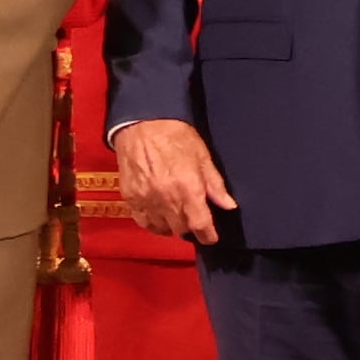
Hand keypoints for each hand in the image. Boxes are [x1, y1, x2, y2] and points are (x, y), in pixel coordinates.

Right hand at [116, 118, 231, 243]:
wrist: (143, 122)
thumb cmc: (174, 134)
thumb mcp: (202, 156)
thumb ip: (215, 184)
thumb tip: (228, 205)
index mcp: (188, 187)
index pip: (200, 224)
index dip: (208, 235)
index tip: (211, 237)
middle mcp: (167, 197)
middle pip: (182, 229)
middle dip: (191, 227)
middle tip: (194, 219)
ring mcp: (146, 199)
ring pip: (162, 228)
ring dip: (172, 226)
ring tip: (177, 216)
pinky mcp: (131, 197)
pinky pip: (143, 221)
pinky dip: (153, 223)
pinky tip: (159, 216)